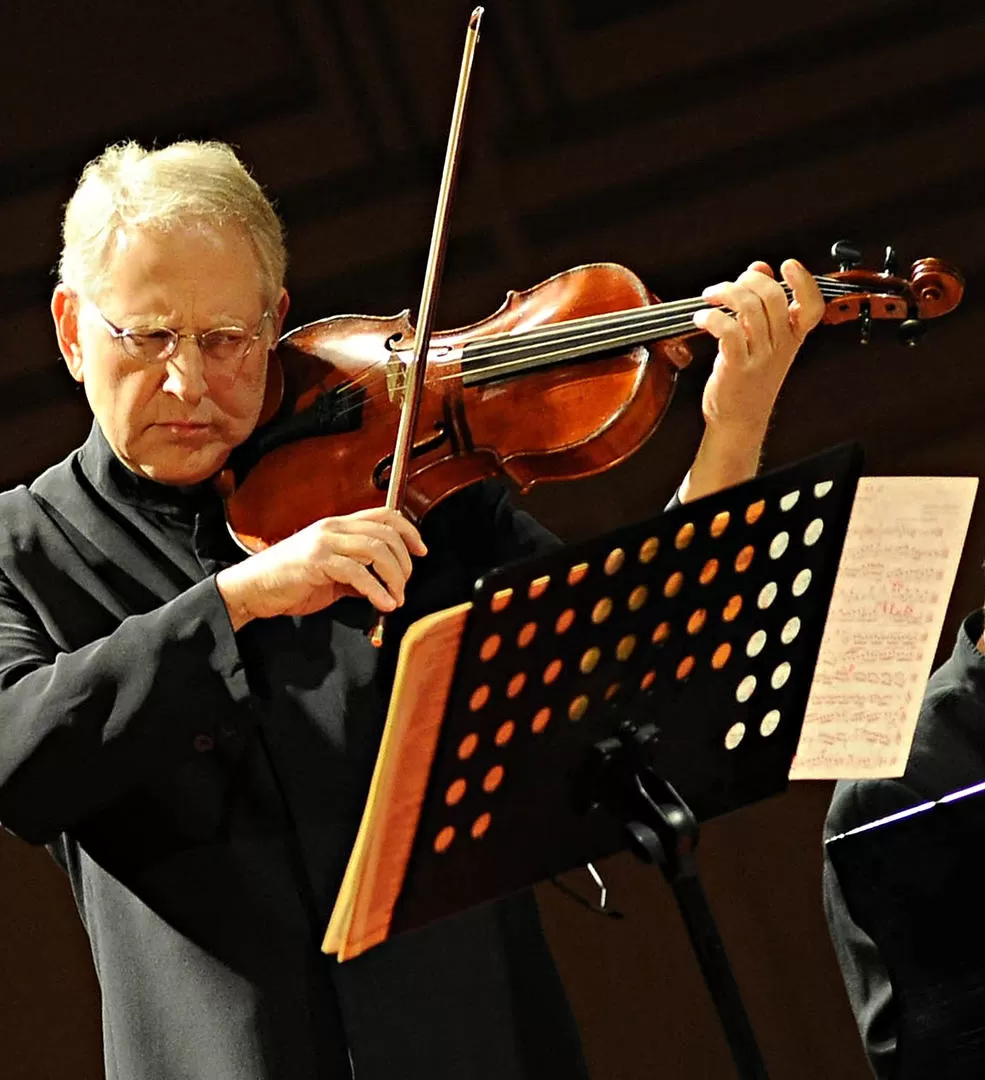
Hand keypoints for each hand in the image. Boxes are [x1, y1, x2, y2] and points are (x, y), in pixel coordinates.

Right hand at [216, 508, 426, 629]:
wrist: (252, 589)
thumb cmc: (289, 582)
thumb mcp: (331, 575)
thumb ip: (358, 574)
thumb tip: (384, 585)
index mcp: (337, 525)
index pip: (384, 515)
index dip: (409, 531)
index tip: (421, 550)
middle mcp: (333, 528)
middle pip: (385, 533)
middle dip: (404, 561)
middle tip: (404, 585)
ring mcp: (324, 542)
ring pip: (376, 550)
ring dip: (394, 577)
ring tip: (396, 598)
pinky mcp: (317, 561)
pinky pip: (358, 573)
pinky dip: (377, 591)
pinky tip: (383, 604)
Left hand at [679, 258, 823, 501]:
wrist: (739, 420)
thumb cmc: (748, 378)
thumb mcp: (764, 340)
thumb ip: (763, 305)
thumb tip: (759, 268)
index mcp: (792, 337)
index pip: (812, 306)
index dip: (804, 281)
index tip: (787, 265)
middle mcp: (780, 345)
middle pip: (773, 297)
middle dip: (748, 280)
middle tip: (729, 286)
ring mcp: (759, 357)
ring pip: (749, 308)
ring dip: (724, 293)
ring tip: (710, 297)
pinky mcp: (736, 367)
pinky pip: (727, 331)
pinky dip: (711, 317)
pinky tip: (701, 318)